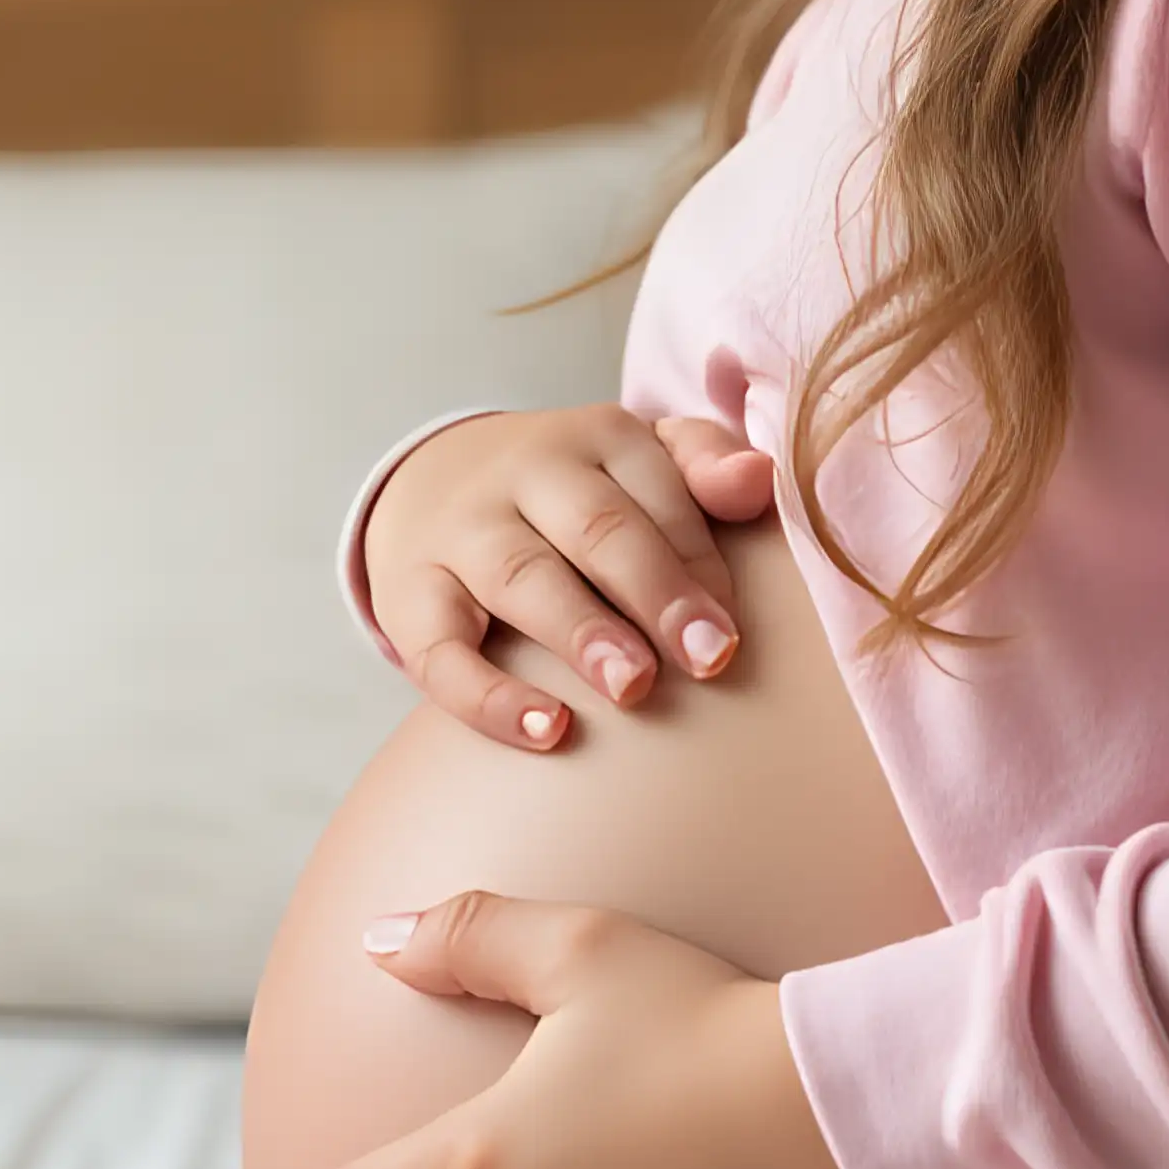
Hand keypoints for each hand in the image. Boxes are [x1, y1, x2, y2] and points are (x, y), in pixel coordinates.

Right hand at [367, 407, 777, 751]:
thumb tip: (759, 480)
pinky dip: (489, 695)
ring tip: (633, 688)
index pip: (659, 495)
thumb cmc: (572, 494)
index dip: (700, 566)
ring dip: (580, 631)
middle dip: (654, 591)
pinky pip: (442, 650)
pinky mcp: (410, 594)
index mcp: (596, 438)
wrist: (430, 483)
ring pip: (520, 576)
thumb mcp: (637, 460)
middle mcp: (524, 473)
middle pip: (595, 527)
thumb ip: (704, 463)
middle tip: (706, 660)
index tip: (730, 635)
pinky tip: (546, 730)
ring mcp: (461, 531)